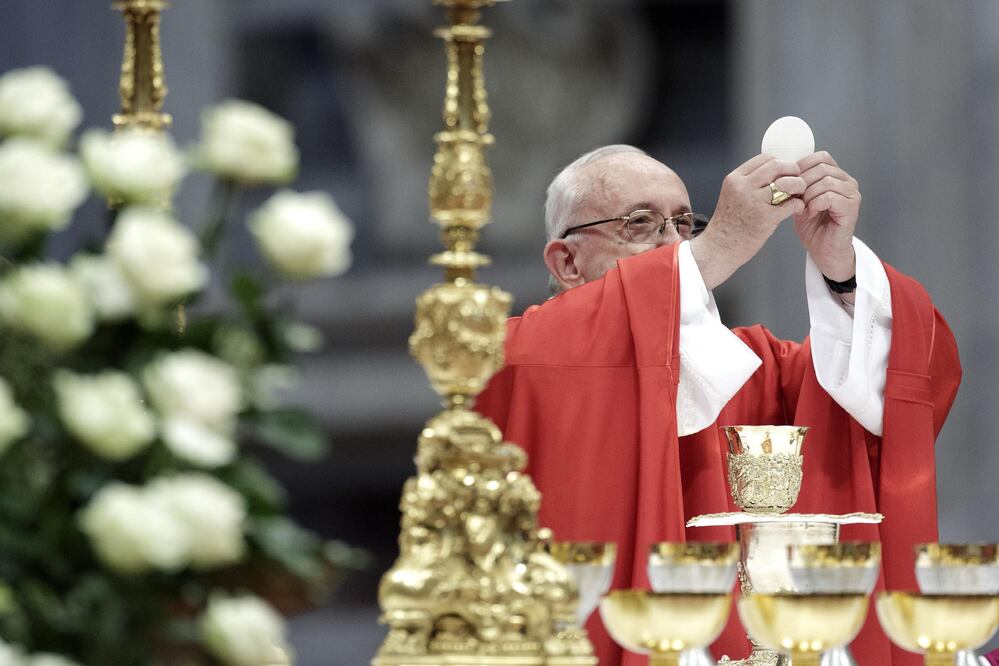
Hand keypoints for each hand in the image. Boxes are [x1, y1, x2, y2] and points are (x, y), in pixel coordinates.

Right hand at [690, 153, 805, 288]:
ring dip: (799, 186)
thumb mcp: (731, 195)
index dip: (780, 162)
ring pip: (787, 182)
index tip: (785, 171)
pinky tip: (796, 208)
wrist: (719, 248)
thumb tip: (775, 175)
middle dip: (792, 170)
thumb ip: (749, 184)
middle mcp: (744, 187)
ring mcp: (754, 202)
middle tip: (797, 179)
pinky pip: (791, 204)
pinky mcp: (765, 218)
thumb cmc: (727, 225)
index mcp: (734, 179)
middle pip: (777, 166)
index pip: (765, 158)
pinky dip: (798, 205)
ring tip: (799, 193)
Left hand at [793, 151, 860, 281]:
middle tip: (795, 197)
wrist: (823, 251)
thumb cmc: (813, 227)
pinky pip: (829, 196)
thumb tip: (784, 169)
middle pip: (822, 168)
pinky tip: (810, 213)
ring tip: (803, 207)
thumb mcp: (801, 200)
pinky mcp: (851, 208)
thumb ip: (798, 184)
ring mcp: (852, 194)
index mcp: (837, 176)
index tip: (790, 181)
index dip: (802, 166)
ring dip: (808, 194)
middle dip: (803, 182)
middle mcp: (848, 182)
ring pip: (826, 181)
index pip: (822, 157)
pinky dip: (815, 204)